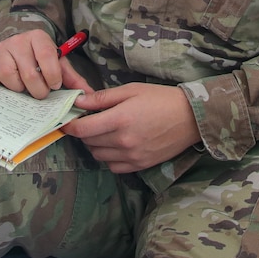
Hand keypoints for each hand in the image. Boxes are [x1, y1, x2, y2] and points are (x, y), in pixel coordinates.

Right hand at [0, 31, 67, 98]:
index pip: (46, 56)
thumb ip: (72, 78)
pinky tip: (4, 83)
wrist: (16, 42)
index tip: (55, 85)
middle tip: (40, 93)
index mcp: (38, 38)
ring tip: (23, 88)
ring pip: (7, 74)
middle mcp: (18, 41)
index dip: (52, 75)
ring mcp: (0, 48)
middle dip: (37, 89)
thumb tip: (88, 94)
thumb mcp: (57, 62)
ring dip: (17, 88)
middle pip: (28, 72)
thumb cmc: (39, 56)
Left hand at [60, 82, 200, 173]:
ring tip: (103, 133)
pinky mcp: (140, 165)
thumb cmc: (161, 99)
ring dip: (95, 145)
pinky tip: (116, 146)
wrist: (191, 118)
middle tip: (89, 122)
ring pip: (98, 156)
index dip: (70, 126)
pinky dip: (109, 158)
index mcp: (119, 119)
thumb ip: (102, 98)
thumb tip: (78, 101)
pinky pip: (113, 167)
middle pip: (89, 142)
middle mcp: (123, 141)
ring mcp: (132, 156)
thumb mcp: (131, 90)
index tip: (67, 122)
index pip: (82, 129)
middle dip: (84, 132)